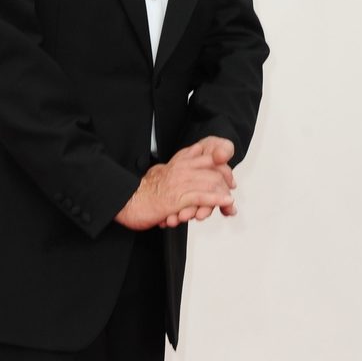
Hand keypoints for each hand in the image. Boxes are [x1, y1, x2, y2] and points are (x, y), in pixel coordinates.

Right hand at [115, 137, 235, 231]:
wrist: (129, 202)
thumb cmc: (143, 192)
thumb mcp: (160, 171)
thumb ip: (174, 166)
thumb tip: (186, 161)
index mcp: (177, 163)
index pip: (205, 158)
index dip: (220, 165)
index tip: (226, 176)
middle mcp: (180, 169)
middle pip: (212, 169)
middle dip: (225, 179)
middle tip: (232, 188)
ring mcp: (180, 183)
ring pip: (210, 183)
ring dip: (223, 193)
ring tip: (230, 201)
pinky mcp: (178, 198)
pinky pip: (202, 197)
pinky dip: (217, 200)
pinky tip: (226, 202)